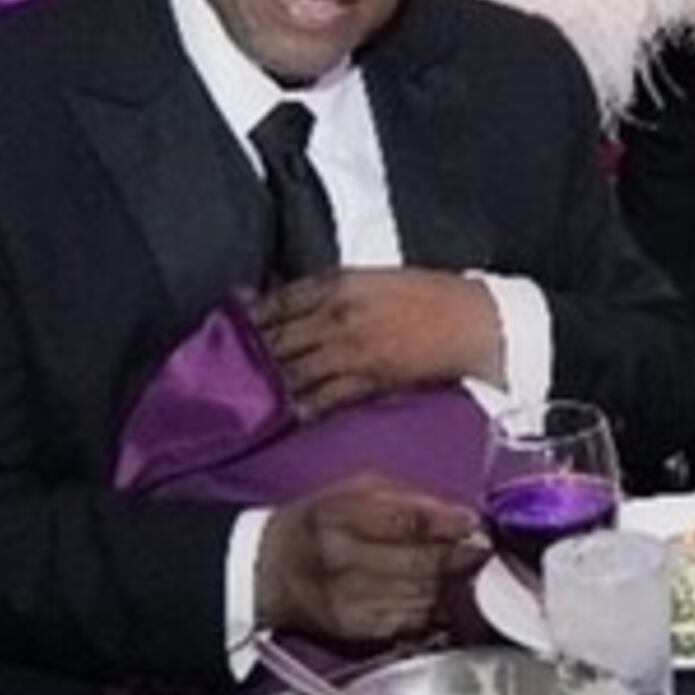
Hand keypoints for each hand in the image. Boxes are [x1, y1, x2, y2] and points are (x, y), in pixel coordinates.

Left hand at [253, 269, 504, 419]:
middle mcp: (337, 314)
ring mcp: (352, 349)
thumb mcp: (373, 278)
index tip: (228, 329)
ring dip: (268, 385)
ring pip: (294, 369)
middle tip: (222, 370)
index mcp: (339, 284)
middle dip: (249, 354)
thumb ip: (331, 289)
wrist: (472, 321)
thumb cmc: (428, 295)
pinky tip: (285, 416)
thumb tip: (288, 296)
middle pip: (278, 337)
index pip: (279, 301)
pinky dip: (302, 407)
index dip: (250, 318)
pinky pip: (325, 397)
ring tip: (243, 397)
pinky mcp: (369, 379)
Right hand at [258, 476, 478, 641]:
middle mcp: (339, 559)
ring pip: (422, 595)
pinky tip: (424, 592)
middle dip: (456, 556)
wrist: (272, 568)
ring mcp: (347, 600)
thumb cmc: (321, 521)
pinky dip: (427, 607)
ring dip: (443, 583)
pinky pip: (411, 621)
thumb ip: (408, 500)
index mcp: (338, 514)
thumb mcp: (356, 490)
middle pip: (420, 563)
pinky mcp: (354, 629)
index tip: (472, 524)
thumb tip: (460, 517)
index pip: (406, 521)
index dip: (447, 524)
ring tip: (446, 568)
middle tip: (475, 547)